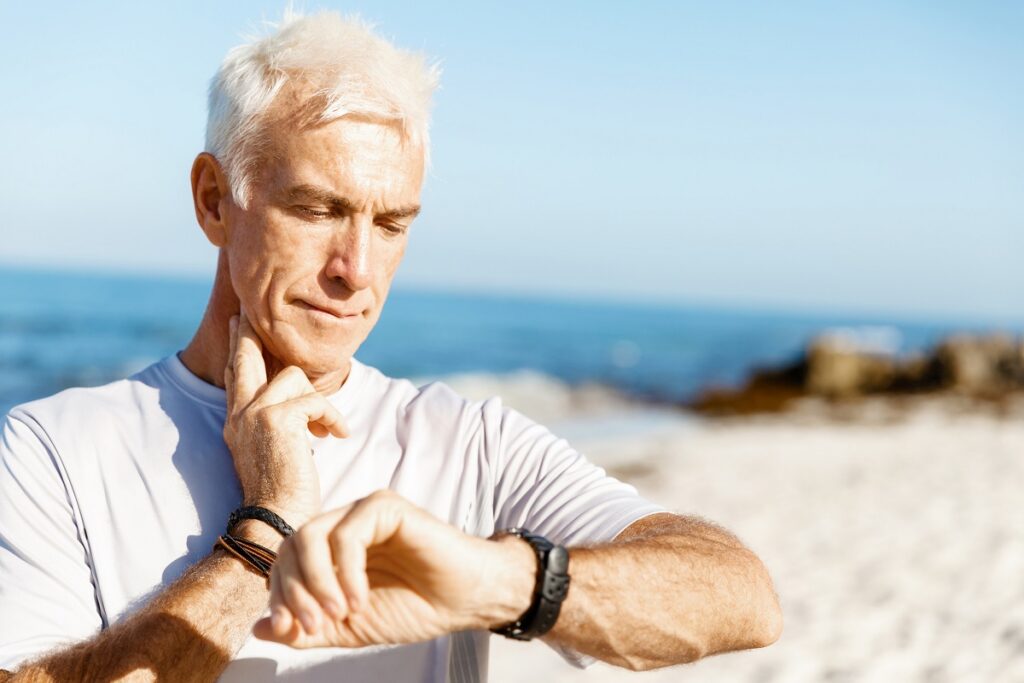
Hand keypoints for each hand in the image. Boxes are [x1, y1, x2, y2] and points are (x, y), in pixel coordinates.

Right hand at [223, 313, 348, 530]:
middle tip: (250, 313)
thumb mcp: (272, 451)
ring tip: (328, 428)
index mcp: (236, 421)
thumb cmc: (283, 495)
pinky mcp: (277, 419)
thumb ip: (275, 423)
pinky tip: (338, 435)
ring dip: (319, 401)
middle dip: (250, 333)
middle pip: (246, 357)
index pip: (237, 374)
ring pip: (294, 376)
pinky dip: (332, 417)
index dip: (240, 349)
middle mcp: (239, 414)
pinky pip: (315, 399)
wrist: (275, 521)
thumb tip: (296, 404)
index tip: (240, 324)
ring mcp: (254, 414)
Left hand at [252, 490, 536, 646]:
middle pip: (290, 545)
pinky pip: (346, 534)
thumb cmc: (415, 606)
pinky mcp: (386, 507)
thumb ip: (306, 628)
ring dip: (316, 583)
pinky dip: (345, 572)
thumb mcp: (349, 628)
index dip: (280, 596)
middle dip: (294, 591)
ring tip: (339, 613)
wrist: (465, 600)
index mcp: (330, 550)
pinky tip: (360, 599)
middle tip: (315, 626)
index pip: (283, 562)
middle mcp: (342, 524)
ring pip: (311, 535)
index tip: (295, 631)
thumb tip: (260, 627)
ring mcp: (363, 512)